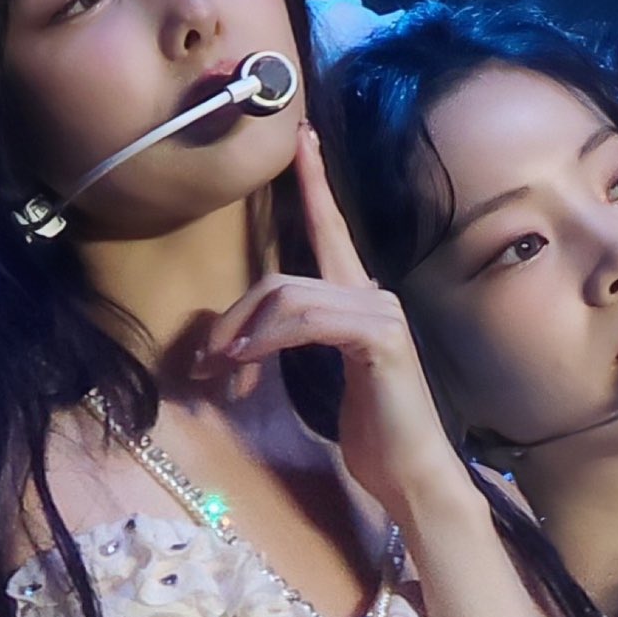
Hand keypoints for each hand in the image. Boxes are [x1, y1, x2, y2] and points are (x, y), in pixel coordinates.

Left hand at [193, 125, 466, 534]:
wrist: (414, 477)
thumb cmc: (375, 437)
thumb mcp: (323, 382)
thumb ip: (293, 347)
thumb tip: (239, 343)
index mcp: (360, 301)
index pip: (331, 230)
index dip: (314, 183)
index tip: (301, 139)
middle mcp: (373, 296)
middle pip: (282, 279)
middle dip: (233, 316)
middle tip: (203, 361)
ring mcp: (381, 314)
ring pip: (290, 296)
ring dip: (242, 333)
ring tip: (220, 370)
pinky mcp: (380, 339)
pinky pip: (308, 321)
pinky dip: (267, 338)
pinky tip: (245, 361)